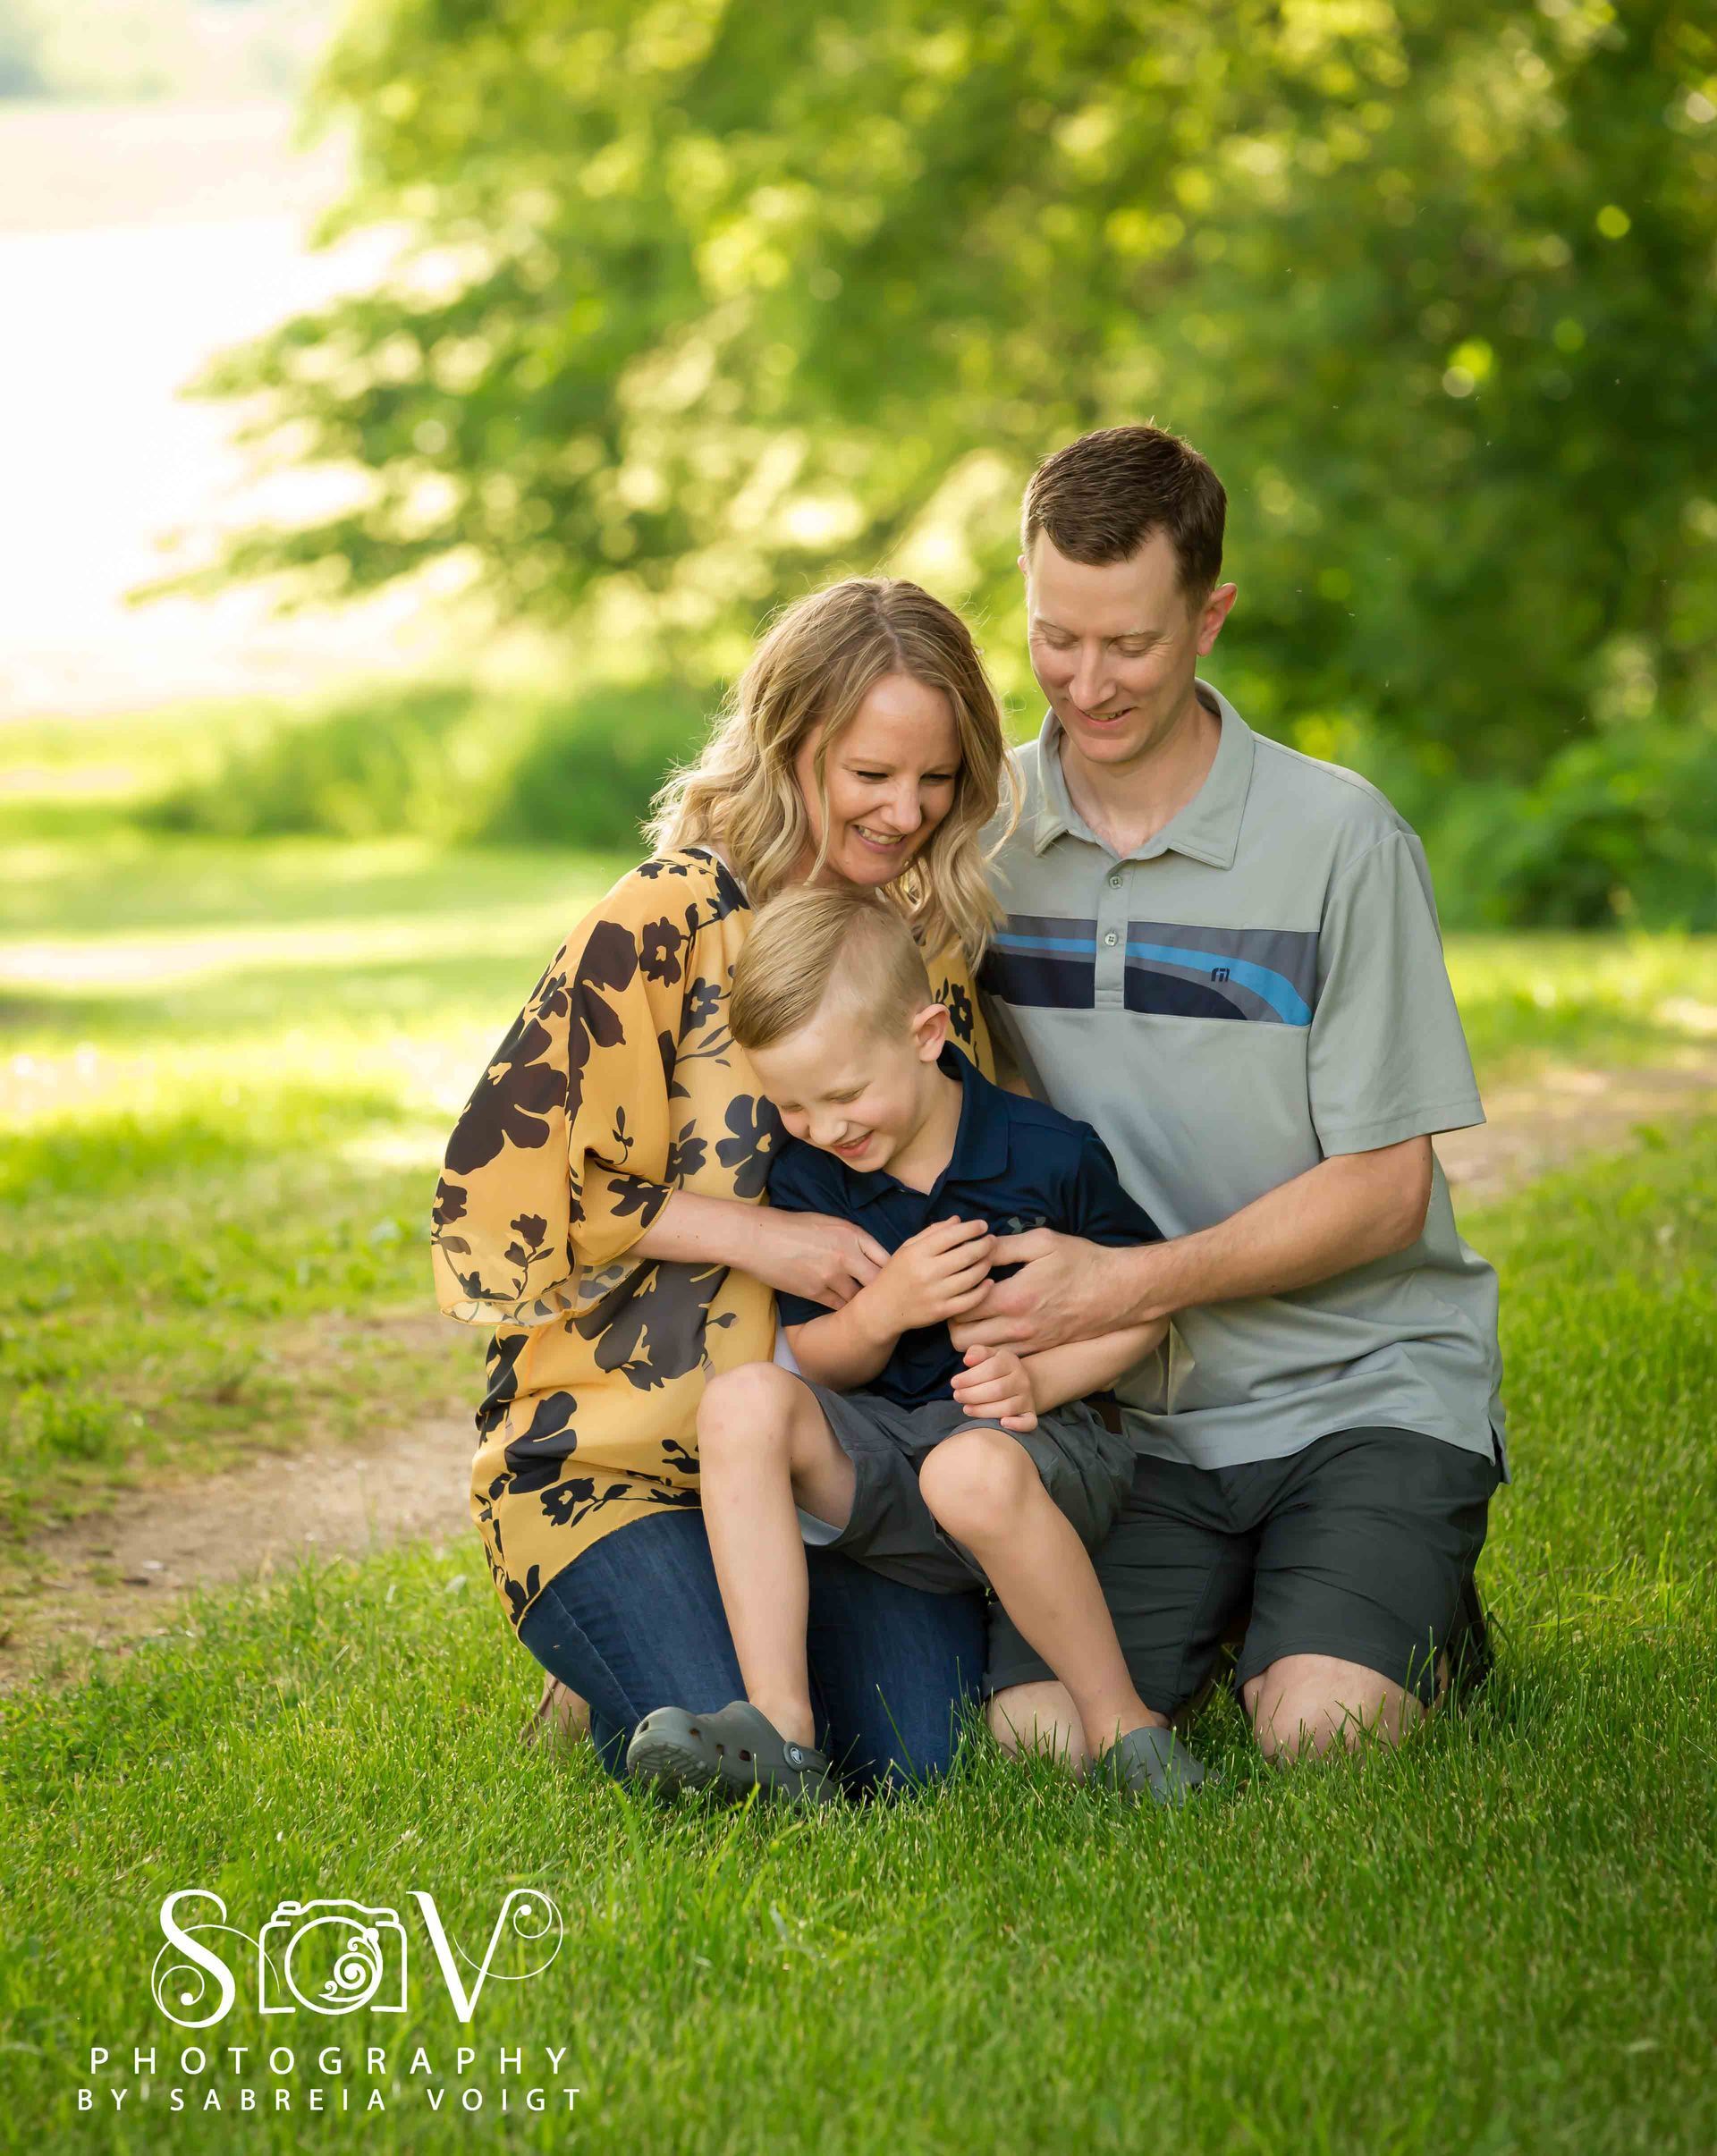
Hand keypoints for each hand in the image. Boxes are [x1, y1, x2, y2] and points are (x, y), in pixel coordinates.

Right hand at [746, 1208, 889, 1309]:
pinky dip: (843, 1308)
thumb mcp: (829, 1222)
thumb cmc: (791, 1226)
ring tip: (867, 1309)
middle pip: (878, 1281)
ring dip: (862, 1303)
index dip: (892, 1271)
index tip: (893, 1279)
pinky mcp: (815, 1292)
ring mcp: (831, 1275)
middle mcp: (846, 1254)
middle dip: (883, 1291)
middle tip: (885, 1299)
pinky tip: (845, 1311)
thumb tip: (869, 1256)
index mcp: (852, 1234)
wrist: (758, 1237)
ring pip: (859, 1298)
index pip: (886, 1258)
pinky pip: (839, 1306)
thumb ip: (852, 1238)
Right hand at [864, 1215, 994, 1333]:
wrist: (883, 1309)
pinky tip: (988, 1281)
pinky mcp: (941, 1312)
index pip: (951, 1235)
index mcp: (917, 1253)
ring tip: (989, 1258)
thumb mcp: (907, 1248)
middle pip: (966, 1255)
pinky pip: (970, 1300)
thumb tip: (958, 1220)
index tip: (982, 1226)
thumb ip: (932, 1233)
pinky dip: (983, 1290)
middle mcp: (926, 1273)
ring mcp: (935, 1294)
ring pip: (971, 1277)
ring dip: (985, 1265)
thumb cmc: (896, 1274)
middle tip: (992, 1240)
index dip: (971, 1229)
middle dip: (984, 1245)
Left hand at [947, 1229, 1140, 1355]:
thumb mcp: (1043, 1242)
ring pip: (980, 1354)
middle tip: (962, 1300)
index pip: (960, 1309)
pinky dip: (993, 1345)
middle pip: (961, 1340)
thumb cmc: (1083, 1262)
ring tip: (978, 1313)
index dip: (953, 1295)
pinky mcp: (1040, 1350)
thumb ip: (1004, 1246)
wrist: (1120, 1292)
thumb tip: (977, 1248)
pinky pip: (1003, 1357)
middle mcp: (1017, 1328)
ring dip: (971, 1336)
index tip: (959, 1281)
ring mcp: (1029, 1343)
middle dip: (954, 1320)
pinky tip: (999, 1323)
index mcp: (1013, 1298)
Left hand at [949, 1345, 1036, 1432]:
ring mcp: (1027, 1398)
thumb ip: (977, 1353)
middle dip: (973, 1395)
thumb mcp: (987, 1356)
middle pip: (998, 1390)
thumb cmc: (994, 1369)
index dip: (970, 1377)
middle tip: (957, 1396)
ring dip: (983, 1411)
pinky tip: (1002, 1423)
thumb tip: (968, 1360)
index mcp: (1011, 1362)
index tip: (954, 1383)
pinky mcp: (1030, 1414)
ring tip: (966, 1408)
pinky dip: (1017, 1425)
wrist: (1017, 1382)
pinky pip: (1028, 1422)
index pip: (992, 1369)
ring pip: (1007, 1408)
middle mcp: (1022, 1380)